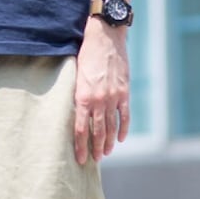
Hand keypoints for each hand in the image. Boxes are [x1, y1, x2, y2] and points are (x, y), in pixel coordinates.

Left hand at [73, 19, 130, 163]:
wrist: (105, 38)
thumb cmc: (85, 54)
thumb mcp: (75, 75)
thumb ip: (76, 95)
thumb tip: (74, 113)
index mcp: (83, 97)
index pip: (81, 129)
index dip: (80, 146)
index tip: (80, 159)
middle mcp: (99, 100)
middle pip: (98, 131)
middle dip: (95, 148)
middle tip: (94, 160)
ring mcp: (113, 97)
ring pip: (112, 126)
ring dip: (109, 142)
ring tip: (106, 153)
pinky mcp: (124, 92)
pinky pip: (125, 115)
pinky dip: (123, 128)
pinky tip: (121, 138)